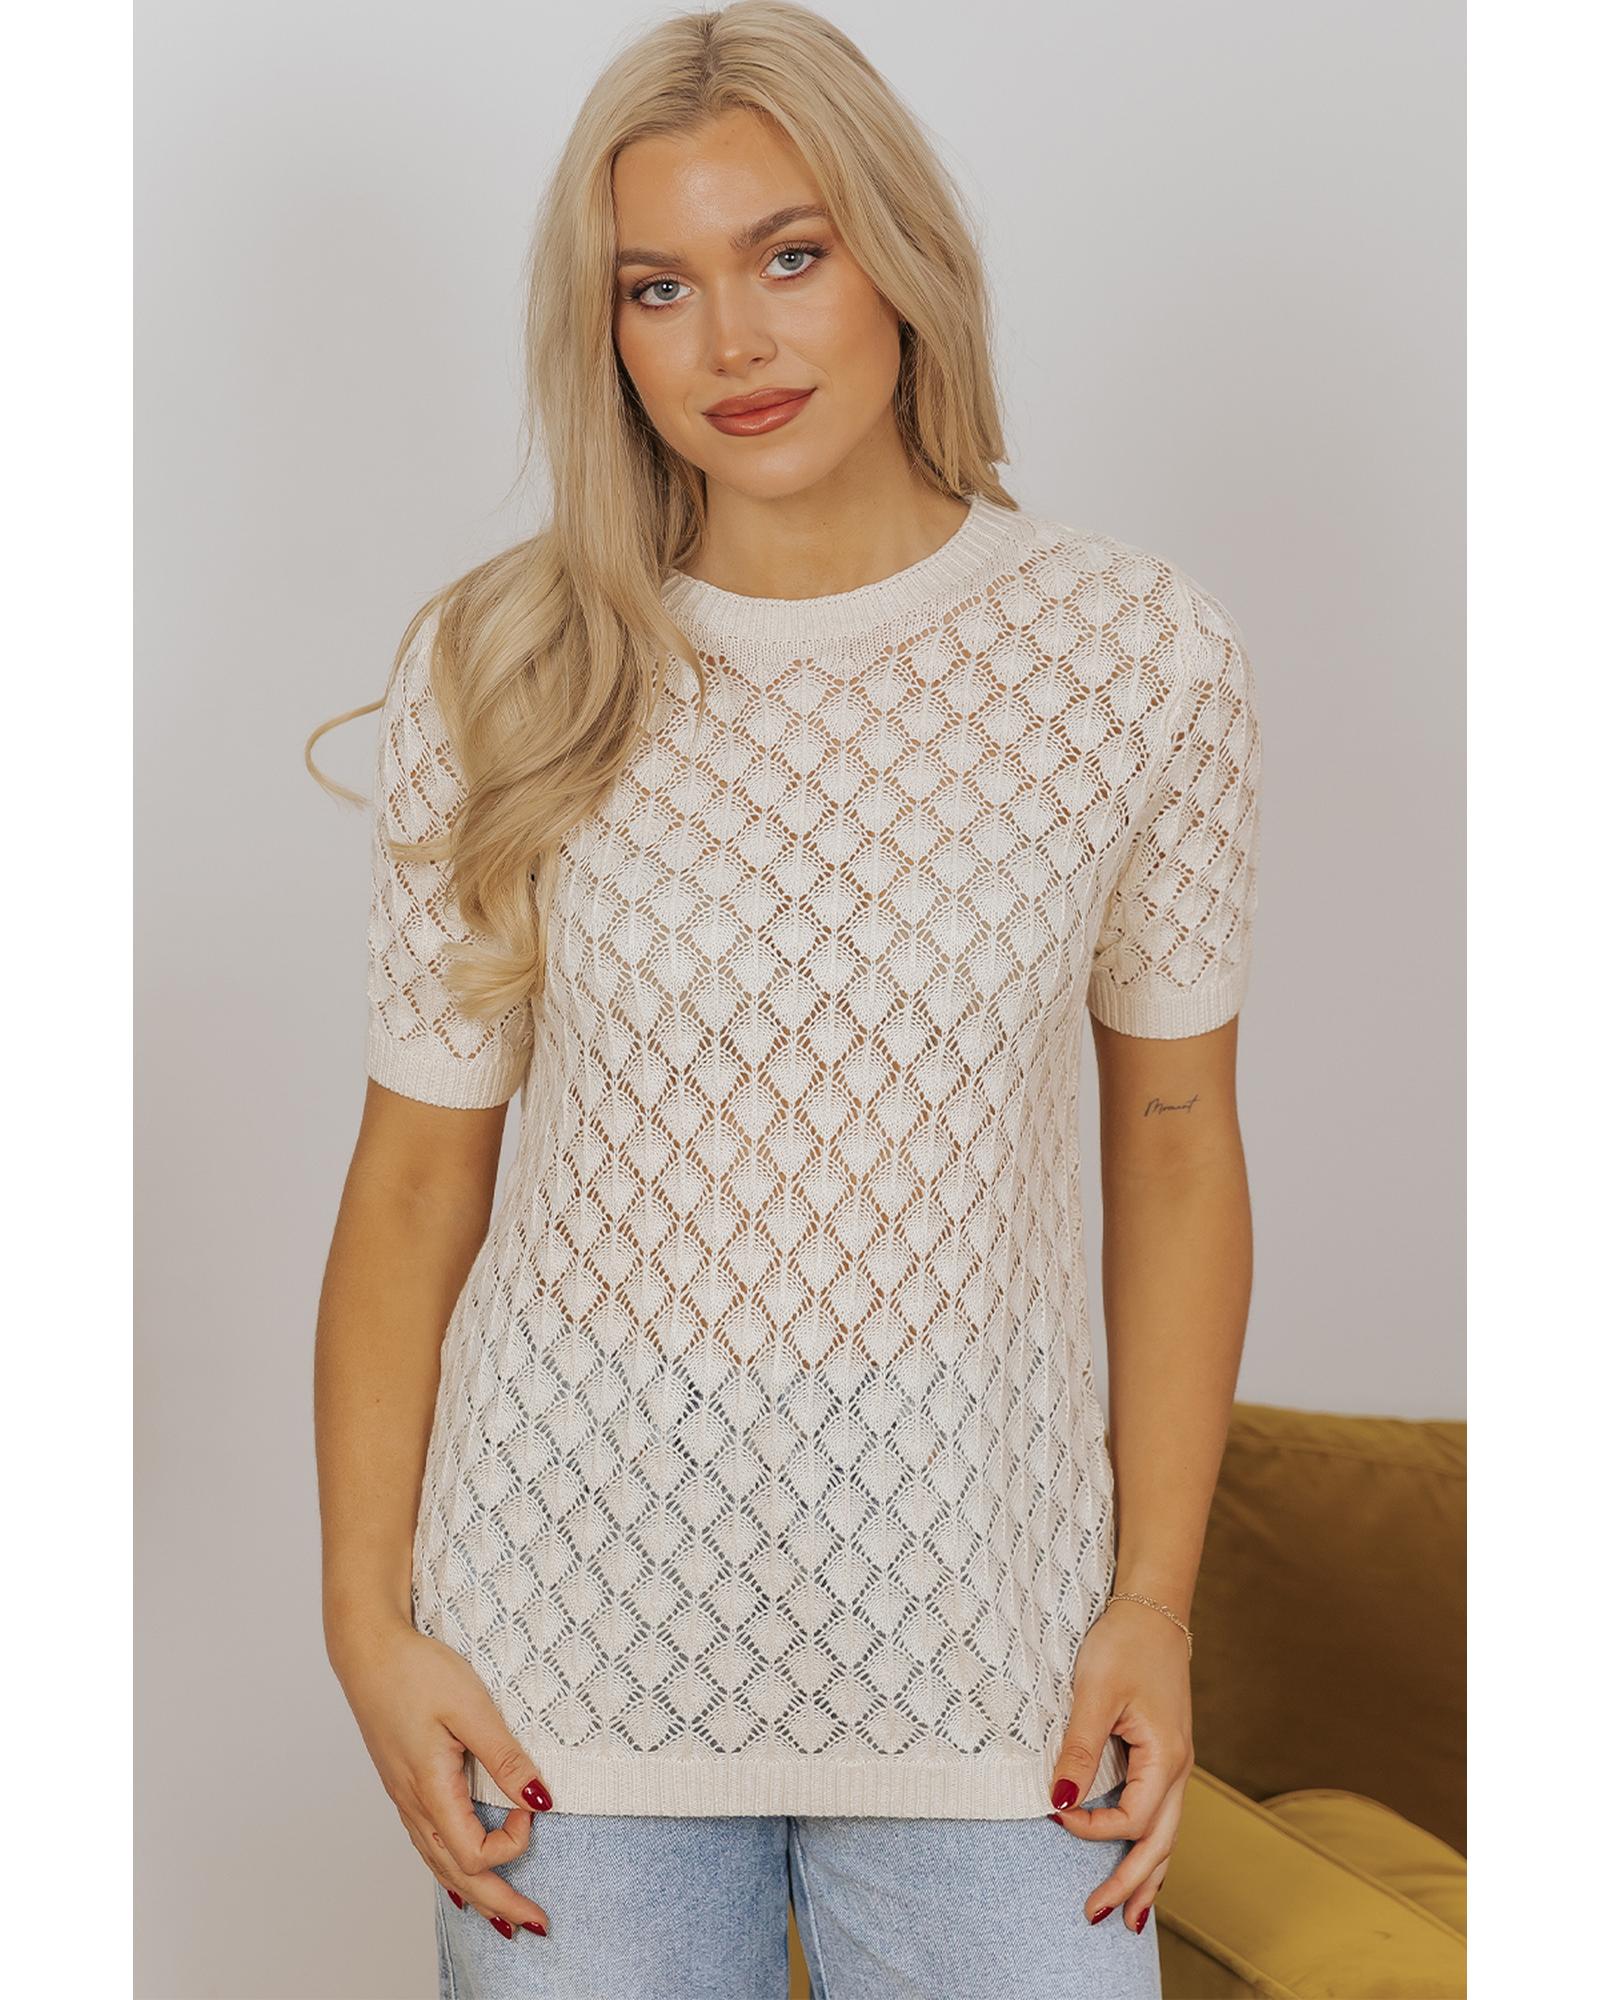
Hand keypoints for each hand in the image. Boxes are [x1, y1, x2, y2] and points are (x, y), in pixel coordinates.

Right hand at [328, 1616, 555, 1941]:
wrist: (368, 1651)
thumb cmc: (416, 1671)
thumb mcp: (472, 1707)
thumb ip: (506, 1758)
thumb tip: (541, 1801)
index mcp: (430, 1791)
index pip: (474, 1854)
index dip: (512, 1844)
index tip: (534, 1806)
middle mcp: (414, 1805)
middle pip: (457, 1875)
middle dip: (499, 1903)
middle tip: (537, 1926)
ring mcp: (405, 1798)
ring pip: (439, 1864)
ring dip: (475, 1893)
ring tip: (504, 1917)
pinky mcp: (404, 1784)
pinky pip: (428, 1843)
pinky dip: (450, 1869)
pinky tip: (458, 1876)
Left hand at [1046, 1598, 1194, 1934]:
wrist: (1152, 1610)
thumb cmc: (1124, 1644)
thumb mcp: (1096, 1692)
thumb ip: (1081, 1749)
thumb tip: (1063, 1801)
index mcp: (1166, 1758)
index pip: (1132, 1820)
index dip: (1094, 1829)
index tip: (1054, 1816)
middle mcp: (1178, 1769)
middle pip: (1160, 1843)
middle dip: (1131, 1884)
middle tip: (1098, 1918)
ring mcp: (1174, 1764)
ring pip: (1167, 1834)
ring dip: (1147, 1875)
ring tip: (1129, 1918)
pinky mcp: (1162, 1754)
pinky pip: (1161, 1813)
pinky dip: (1151, 1845)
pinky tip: (1140, 1862)